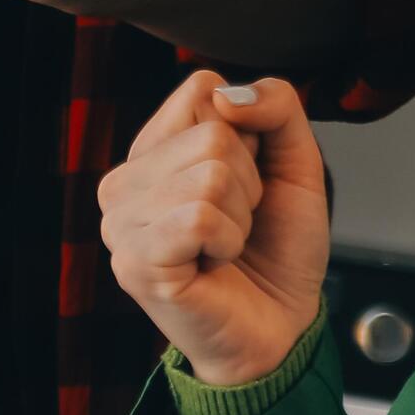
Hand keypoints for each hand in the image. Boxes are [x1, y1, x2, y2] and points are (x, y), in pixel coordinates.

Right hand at [99, 73, 330, 387]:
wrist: (280, 325)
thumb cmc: (277, 250)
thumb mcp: (295, 162)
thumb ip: (276, 107)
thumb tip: (225, 93)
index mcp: (152, 151)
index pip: (202, 89)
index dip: (248, 134)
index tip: (245, 180)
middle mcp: (123, 182)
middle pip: (213, 132)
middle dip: (250, 181)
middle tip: (238, 223)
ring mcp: (120, 223)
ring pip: (210, 174)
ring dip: (241, 217)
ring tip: (225, 246)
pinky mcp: (134, 262)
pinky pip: (201, 218)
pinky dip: (228, 242)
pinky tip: (212, 264)